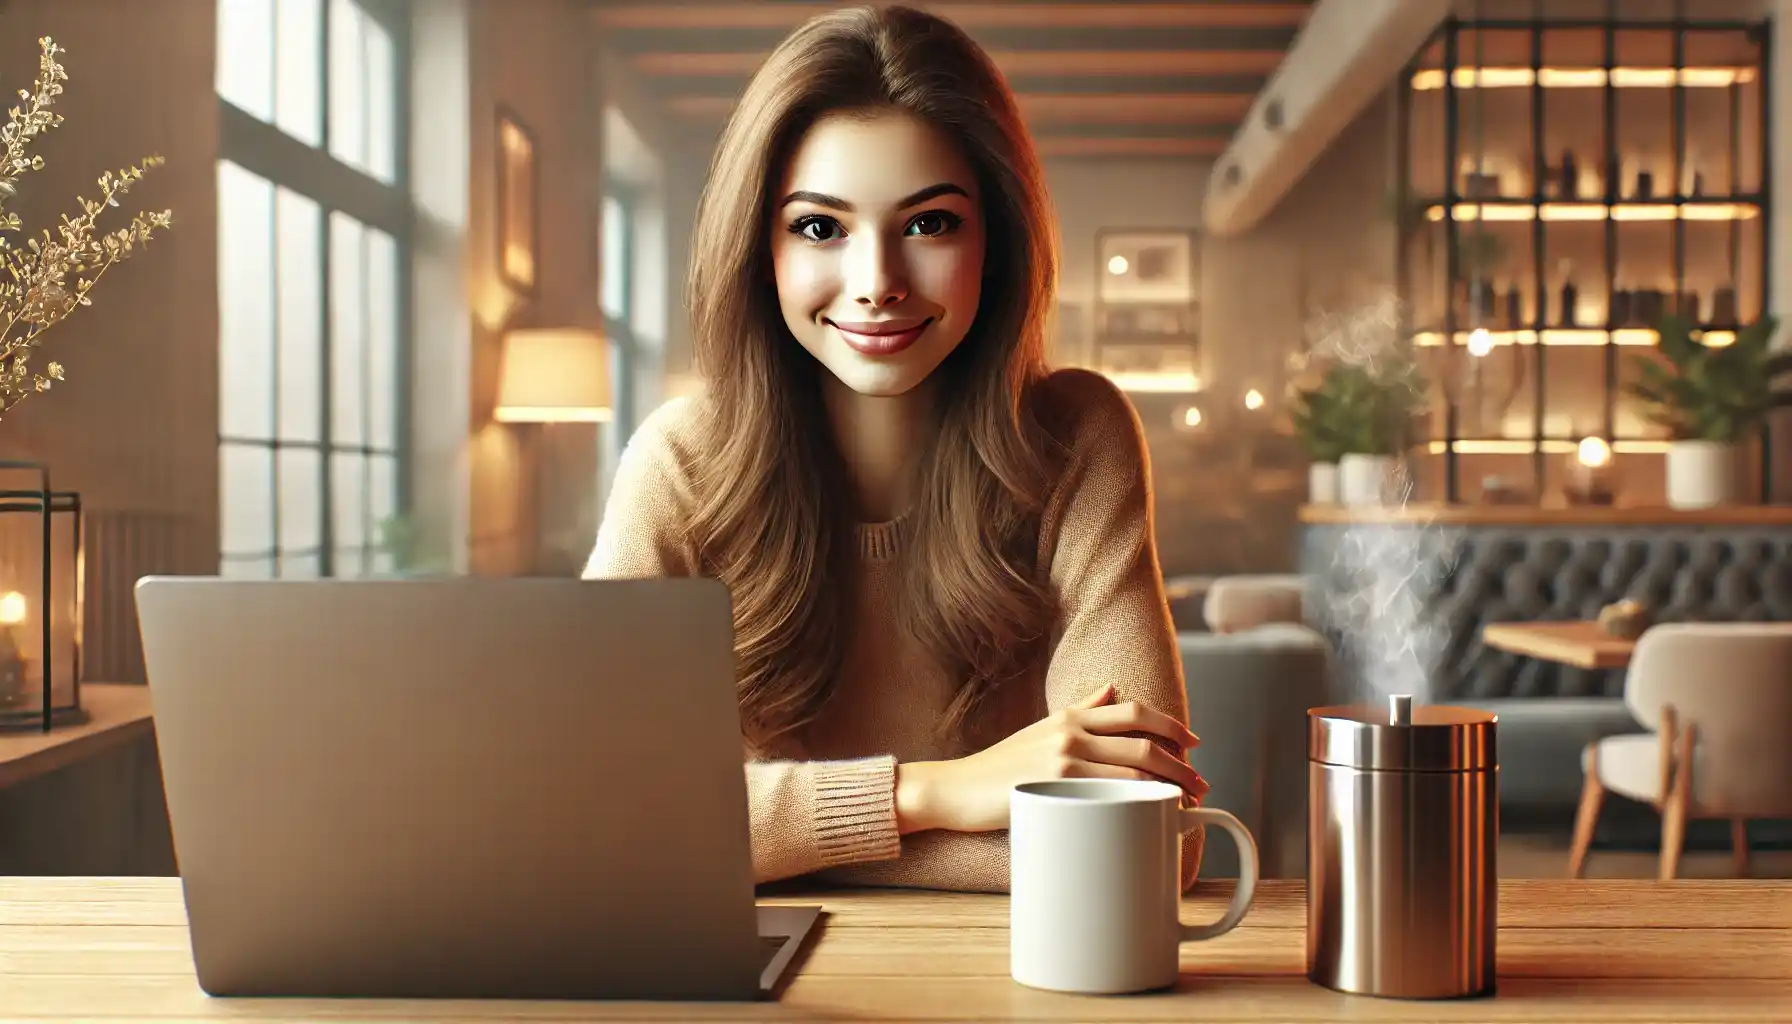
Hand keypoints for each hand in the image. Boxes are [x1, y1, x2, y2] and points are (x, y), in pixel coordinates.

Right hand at [894, 683, 1208, 833]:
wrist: (956, 788)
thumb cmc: (999, 766)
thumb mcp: (1042, 729)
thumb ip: (1081, 710)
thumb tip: (1112, 690)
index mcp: (1070, 715)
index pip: (1134, 711)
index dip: (1171, 726)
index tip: (1193, 744)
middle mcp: (1070, 731)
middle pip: (1142, 739)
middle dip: (1179, 763)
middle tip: (1199, 783)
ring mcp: (1064, 756)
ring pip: (1133, 766)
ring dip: (1168, 785)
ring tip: (1186, 803)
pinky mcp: (1056, 784)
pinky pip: (1111, 790)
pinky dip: (1139, 800)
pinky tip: (1153, 812)